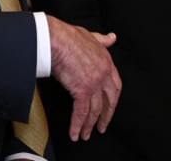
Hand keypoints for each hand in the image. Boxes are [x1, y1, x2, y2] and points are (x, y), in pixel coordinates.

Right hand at [46, 15, 121, 141]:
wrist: (54, 39)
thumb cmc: (67, 35)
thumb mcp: (90, 35)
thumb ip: (102, 40)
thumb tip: (112, 38)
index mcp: (106, 61)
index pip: (115, 85)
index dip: (112, 99)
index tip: (109, 107)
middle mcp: (103, 73)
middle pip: (109, 101)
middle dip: (106, 116)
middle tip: (101, 127)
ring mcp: (94, 83)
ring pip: (95, 110)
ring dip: (89, 124)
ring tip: (85, 134)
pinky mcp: (81, 90)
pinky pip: (80, 112)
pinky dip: (77, 125)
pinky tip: (74, 133)